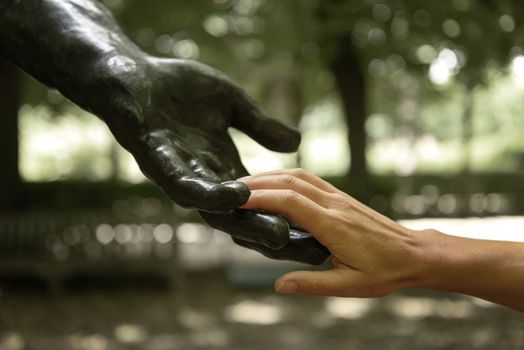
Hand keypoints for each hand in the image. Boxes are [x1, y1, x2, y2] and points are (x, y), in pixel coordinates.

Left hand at [89, 54, 320, 252]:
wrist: (129, 73)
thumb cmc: (179, 88)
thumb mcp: (232, 104)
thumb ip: (259, 125)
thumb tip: (296, 144)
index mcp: (221, 168)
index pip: (257, 201)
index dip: (286, 216)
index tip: (320, 231)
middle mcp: (203, 179)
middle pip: (240, 217)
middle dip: (272, 232)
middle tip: (309, 248)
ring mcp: (179, 173)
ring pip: (213, 209)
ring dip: (245, 222)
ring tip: (278, 233)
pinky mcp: (155, 159)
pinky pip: (183, 184)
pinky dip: (209, 193)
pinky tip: (237, 193)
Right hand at [240, 169, 425, 295]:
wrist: (415, 253)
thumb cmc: (385, 271)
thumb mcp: (349, 286)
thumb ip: (312, 284)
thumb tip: (279, 285)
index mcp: (333, 225)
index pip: (290, 202)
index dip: (261, 197)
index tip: (237, 199)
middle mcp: (334, 205)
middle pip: (290, 182)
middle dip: (258, 182)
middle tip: (232, 188)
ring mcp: (338, 197)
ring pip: (299, 175)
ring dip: (271, 175)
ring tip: (247, 183)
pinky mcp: (341, 197)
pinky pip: (309, 179)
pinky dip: (286, 177)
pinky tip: (275, 184)